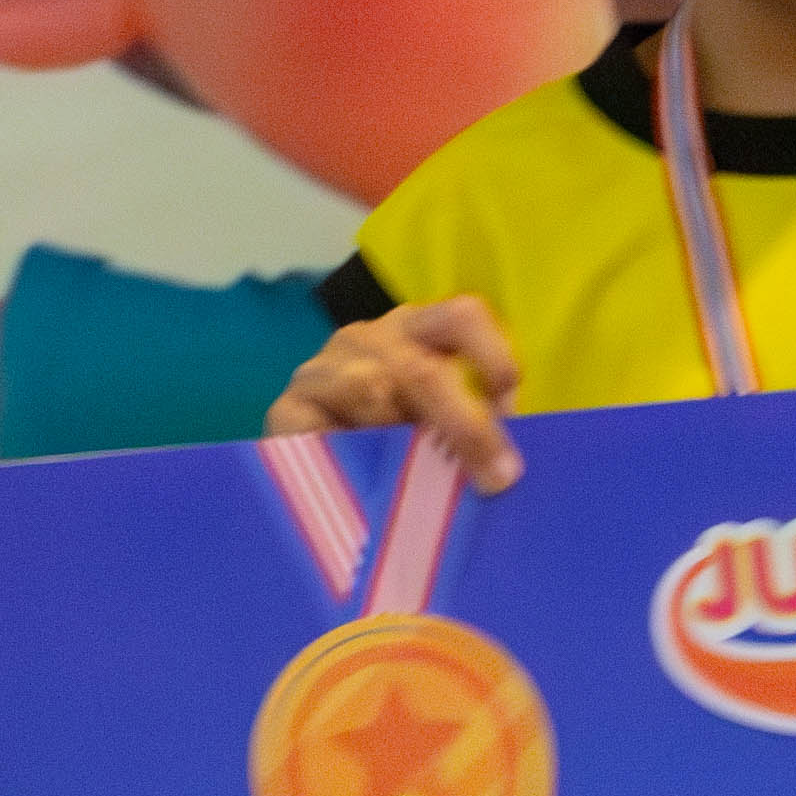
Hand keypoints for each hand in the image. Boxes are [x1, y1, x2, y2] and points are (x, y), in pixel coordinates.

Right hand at [269, 297, 525, 488]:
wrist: (311, 467)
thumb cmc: (391, 440)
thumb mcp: (438, 423)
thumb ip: (472, 424)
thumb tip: (506, 459)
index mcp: (413, 330)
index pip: (462, 316)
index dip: (494, 356)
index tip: (510, 407)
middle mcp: (366, 339)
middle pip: (422, 368)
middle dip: (465, 426)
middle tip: (496, 478)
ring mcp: (320, 370)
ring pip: (372, 389)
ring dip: (406, 441)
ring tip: (420, 479)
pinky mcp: (286, 410)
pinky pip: (322, 430)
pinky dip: (351, 455)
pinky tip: (364, 479)